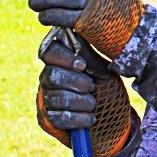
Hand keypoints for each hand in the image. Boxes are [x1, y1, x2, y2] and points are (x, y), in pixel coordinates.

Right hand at [38, 35, 132, 156]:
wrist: (109, 114)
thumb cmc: (104, 85)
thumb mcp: (102, 69)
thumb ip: (90, 57)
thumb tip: (82, 37)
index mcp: (60, 61)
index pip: (50, 52)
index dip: (64, 58)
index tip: (82, 65)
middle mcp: (48, 77)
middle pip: (52, 75)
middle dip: (75, 82)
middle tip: (91, 86)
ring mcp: (47, 98)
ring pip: (56, 98)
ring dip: (80, 102)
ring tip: (93, 104)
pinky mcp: (48, 118)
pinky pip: (58, 118)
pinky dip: (78, 119)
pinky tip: (90, 118)